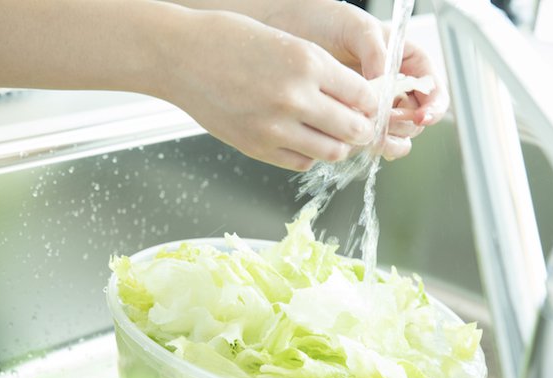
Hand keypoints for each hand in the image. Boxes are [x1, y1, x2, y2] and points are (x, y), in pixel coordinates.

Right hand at [160, 10, 377, 170]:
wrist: (182, 57)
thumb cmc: (230, 41)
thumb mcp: (287, 43)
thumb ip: (323, 73)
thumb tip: (355, 101)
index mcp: (308, 64)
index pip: (363, 96)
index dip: (371, 103)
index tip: (369, 104)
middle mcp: (295, 98)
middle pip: (353, 129)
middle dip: (362, 128)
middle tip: (359, 125)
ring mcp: (275, 127)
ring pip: (332, 151)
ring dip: (339, 145)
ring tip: (333, 134)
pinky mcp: (258, 147)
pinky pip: (302, 162)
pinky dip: (310, 154)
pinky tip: (304, 139)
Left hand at [267, 1, 448, 159]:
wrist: (285, 31)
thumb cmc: (321, 20)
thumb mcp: (354, 26)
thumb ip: (375, 51)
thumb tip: (386, 78)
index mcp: (403, 60)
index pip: (431, 86)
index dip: (433, 104)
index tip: (423, 114)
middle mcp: (391, 85)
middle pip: (415, 116)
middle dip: (407, 124)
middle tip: (387, 122)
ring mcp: (371, 106)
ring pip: (395, 134)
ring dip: (390, 140)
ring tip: (374, 135)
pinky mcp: (349, 120)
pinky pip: (366, 140)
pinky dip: (367, 145)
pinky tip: (358, 141)